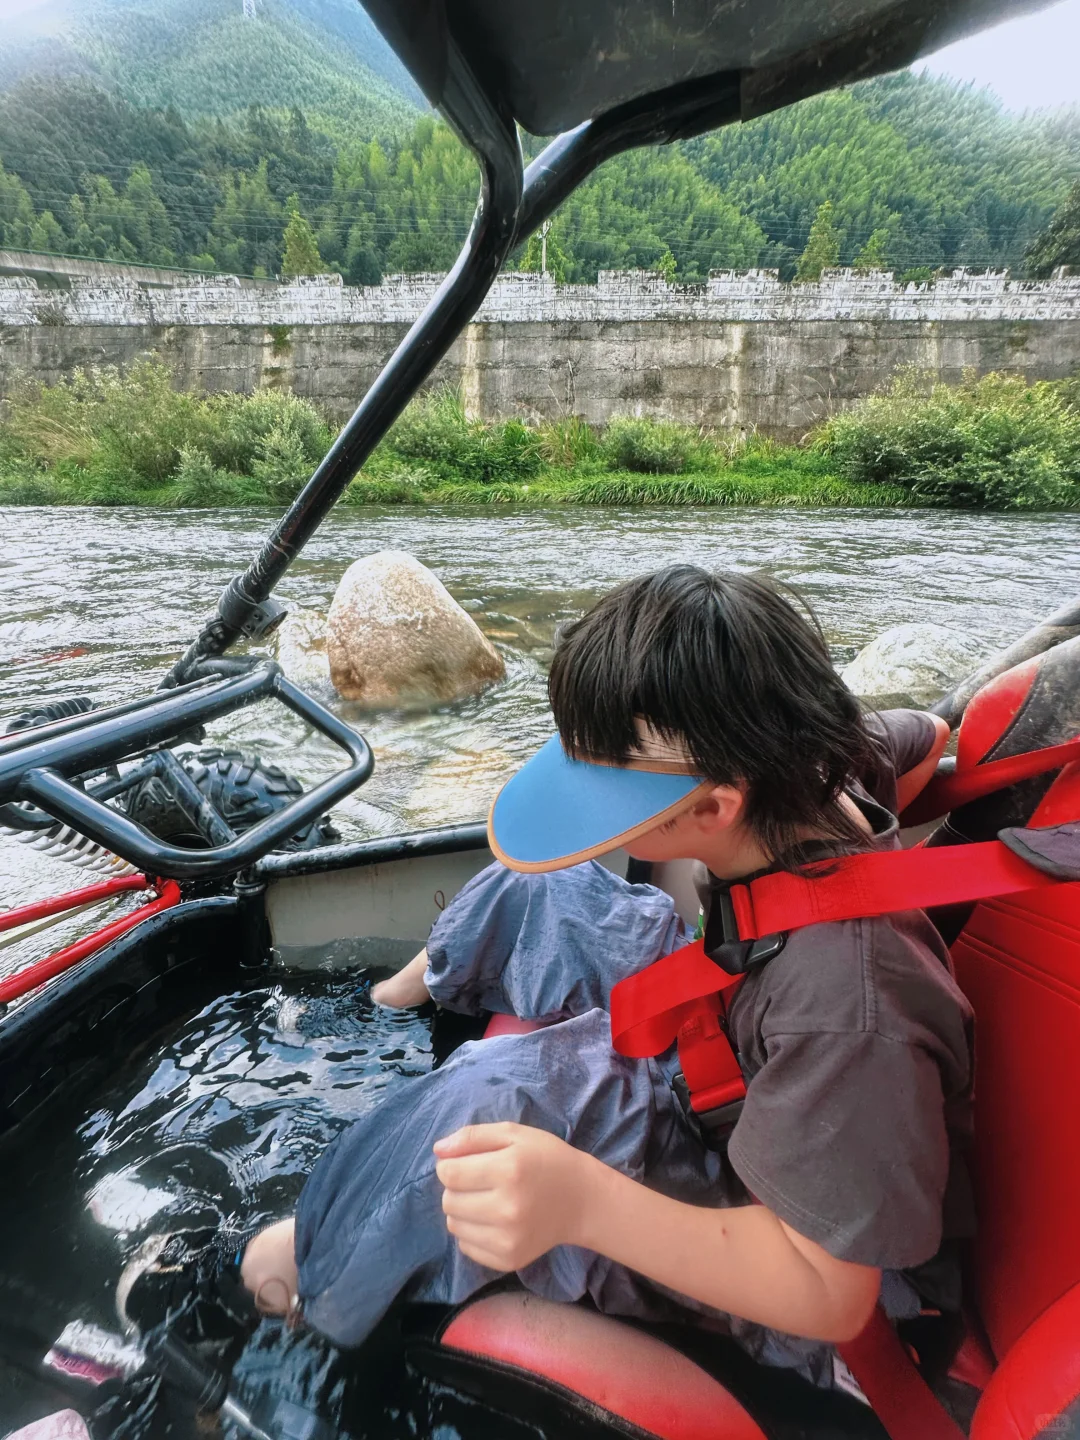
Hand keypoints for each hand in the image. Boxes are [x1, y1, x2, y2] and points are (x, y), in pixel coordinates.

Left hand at [434, 1121, 594, 1270]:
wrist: (582, 1200)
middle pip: (448, 1201)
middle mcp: (507, 1209)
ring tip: (487, 1200)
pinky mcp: (509, 1260)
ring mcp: (508, 1239)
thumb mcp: (514, 1134)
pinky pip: (467, 1247)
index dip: (450, 1165)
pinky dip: (473, 1233)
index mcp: (508, 1171)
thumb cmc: (545, 1159)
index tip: (467, 1162)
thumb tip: (437, 1150)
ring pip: (454, 1225)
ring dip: (463, 1211)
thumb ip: (473, 1136)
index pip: (449, 1173)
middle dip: (457, 1188)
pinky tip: (494, 1221)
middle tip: (481, 1182)